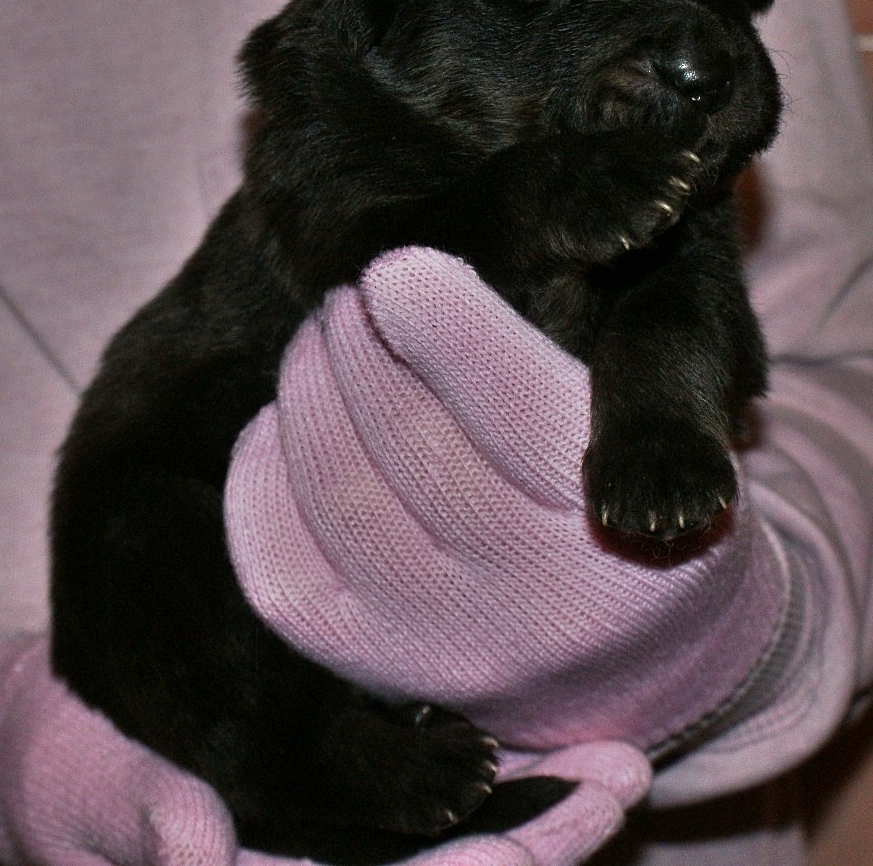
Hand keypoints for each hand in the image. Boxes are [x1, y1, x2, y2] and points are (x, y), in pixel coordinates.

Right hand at [0, 636, 648, 865]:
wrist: (63, 752)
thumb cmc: (66, 778)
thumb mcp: (93, 796)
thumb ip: (147, 818)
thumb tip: (199, 850)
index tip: (558, 833)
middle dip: (546, 836)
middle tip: (623, 777)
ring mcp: (337, 837)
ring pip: (456, 836)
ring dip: (541, 807)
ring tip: (616, 764)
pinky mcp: (337, 794)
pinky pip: (427, 796)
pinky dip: (493, 778)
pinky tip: (543, 747)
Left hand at [227, 246, 783, 762]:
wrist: (645, 657)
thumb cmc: (656, 503)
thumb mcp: (678, 419)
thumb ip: (603, 345)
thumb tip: (444, 276)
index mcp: (632, 519)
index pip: (513, 407)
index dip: (439, 324)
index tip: (396, 269)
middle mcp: (540, 601)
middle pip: (408, 440)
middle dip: (358, 340)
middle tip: (352, 294)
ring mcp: (451, 647)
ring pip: (335, 496)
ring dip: (306, 390)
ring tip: (319, 342)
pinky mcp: (380, 670)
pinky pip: (277, 565)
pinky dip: (261, 474)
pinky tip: (282, 426)